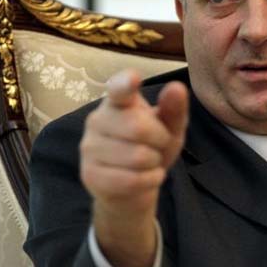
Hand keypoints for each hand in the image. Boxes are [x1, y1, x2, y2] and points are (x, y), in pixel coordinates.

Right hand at [79, 69, 187, 266]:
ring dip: (155, 163)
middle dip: (160, 140)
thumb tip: (177, 88)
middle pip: (138, 127)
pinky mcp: (89, 175)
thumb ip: (174, 109)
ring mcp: (89, 147)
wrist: (134, 187)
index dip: (126, 83)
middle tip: (158, 145)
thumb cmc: (152, 147)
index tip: (134, 78)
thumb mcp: (170, 128)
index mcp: (117, 101)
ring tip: (149, 162)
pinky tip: (147, 178)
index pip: (119, 89)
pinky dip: (149, 181)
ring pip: (137, 157)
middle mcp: (97, 119)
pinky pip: (131, 180)